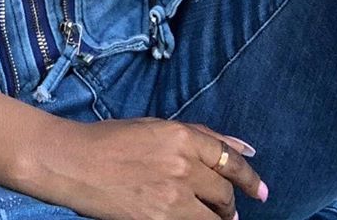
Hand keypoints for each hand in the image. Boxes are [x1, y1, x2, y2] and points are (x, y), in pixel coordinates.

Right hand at [18, 115, 267, 219]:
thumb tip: (241, 147)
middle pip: (224, 192)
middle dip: (231, 204)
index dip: (249, 178)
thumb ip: (199, 136)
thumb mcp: (157, 126)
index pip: (229, 159)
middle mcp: (182, 165)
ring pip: (213, 215)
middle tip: (230, 211)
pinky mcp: (159, 219)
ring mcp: (172, 195)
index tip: (261, 191)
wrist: (76, 162)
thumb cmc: (112, 139)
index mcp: (181, 136)